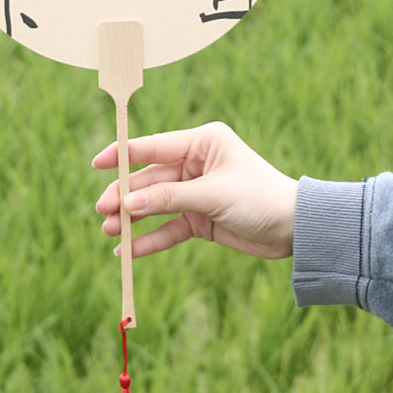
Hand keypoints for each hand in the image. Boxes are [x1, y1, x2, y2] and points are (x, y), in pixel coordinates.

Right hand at [93, 122, 297, 259]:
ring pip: (156, 204)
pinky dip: (150, 238)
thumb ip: (169, 198)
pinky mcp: (200, 218)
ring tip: (108, 231)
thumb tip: (128, 204)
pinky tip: (128, 250)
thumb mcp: (212, 194)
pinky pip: (169, 227)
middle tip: (102, 210)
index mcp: (202, 143)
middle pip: (150, 179)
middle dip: (126, 195)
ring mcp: (197, 192)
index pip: (153, 146)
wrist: (295, 230)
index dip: (123, 154)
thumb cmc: (260, 198)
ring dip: (133, 218)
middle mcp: (196, 164)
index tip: (97, 163)